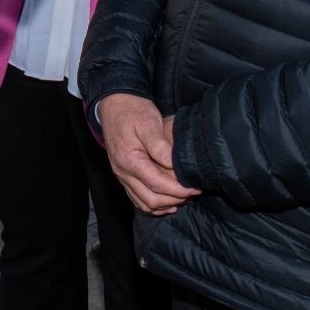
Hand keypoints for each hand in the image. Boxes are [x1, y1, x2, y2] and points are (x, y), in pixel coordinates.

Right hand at [97, 93, 199, 216]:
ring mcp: (122, 175)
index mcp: (129, 160)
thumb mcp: (148, 123)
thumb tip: (173, 164)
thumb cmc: (133, 112)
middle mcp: (123, 172)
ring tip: (183, 196)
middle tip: (193, 192)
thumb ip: (160, 145)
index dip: (178, 190)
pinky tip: (168, 201)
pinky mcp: (124, 175)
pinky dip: (153, 204)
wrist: (114, 105)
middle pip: (151, 199)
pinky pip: (137, 198)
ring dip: (165, 204)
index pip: (157, 184)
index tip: (195, 188)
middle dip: (174, 199)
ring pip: (144, 203)